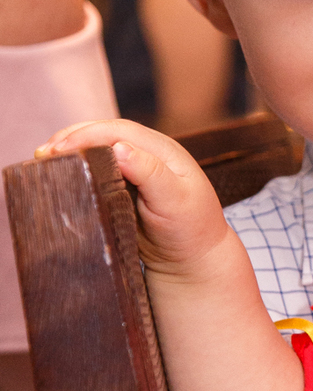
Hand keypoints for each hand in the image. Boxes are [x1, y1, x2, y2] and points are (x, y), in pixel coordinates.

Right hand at [36, 119, 227, 275]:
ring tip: (42, 159)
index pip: (120, 131)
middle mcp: (147, 154)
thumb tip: (120, 148)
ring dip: (70, 151)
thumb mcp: (176, 201)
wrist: (192, 260)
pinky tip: (57, 173)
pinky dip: (76, 168)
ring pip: (97, 150)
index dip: (88, 134)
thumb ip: (151, 173)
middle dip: (71, 138)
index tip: (61, 147)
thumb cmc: (191, 229)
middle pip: (103, 134)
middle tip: (42, 153)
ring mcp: (133, 170)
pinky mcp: (121, 188)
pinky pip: (95, 171)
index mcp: (163, 151)